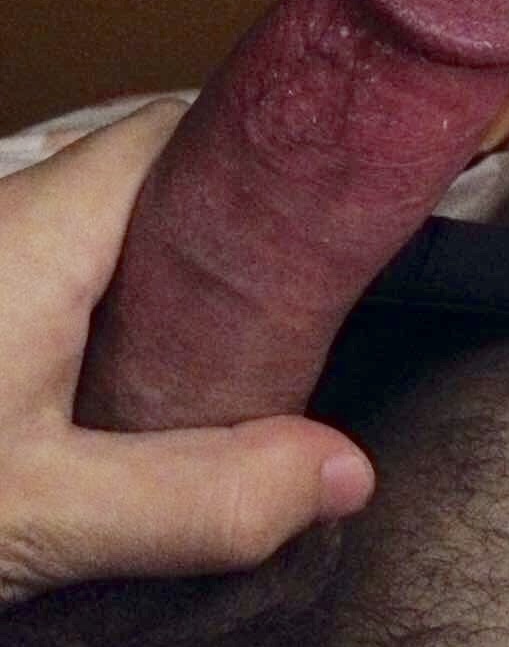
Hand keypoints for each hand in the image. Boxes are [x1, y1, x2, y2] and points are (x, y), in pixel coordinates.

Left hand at [0, 100, 373, 606]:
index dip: (252, 152)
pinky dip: (123, 308)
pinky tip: (144, 377)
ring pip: (106, 227)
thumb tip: (337, 473)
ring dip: (175, 272)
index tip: (320, 196)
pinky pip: (66, 270)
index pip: (168, 135)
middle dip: (229, 227)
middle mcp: (5, 223)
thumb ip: (196, 497)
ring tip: (241, 339)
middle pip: (147, 178)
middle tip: (300, 294)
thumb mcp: (41, 512)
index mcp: (32, 236)